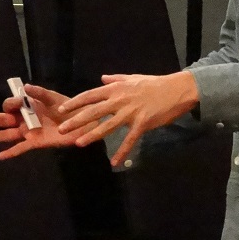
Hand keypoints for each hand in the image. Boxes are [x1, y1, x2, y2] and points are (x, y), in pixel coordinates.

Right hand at [0, 83, 91, 159]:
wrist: (82, 122)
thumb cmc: (68, 107)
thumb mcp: (53, 98)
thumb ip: (39, 93)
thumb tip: (25, 87)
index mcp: (28, 105)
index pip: (12, 104)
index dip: (10, 104)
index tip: (15, 104)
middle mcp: (25, 118)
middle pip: (5, 119)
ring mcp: (29, 131)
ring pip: (8, 134)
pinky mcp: (36, 142)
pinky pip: (20, 148)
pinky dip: (10, 152)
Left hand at [55, 72, 200, 165]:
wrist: (177, 89)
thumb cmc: (154, 83)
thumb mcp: (132, 78)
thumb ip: (115, 79)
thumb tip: (101, 78)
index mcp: (115, 89)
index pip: (89, 96)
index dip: (74, 103)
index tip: (61, 110)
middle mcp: (119, 100)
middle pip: (93, 111)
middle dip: (76, 120)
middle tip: (62, 129)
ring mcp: (130, 112)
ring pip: (107, 126)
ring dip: (92, 135)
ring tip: (78, 143)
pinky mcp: (142, 123)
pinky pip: (129, 139)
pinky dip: (122, 151)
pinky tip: (113, 162)